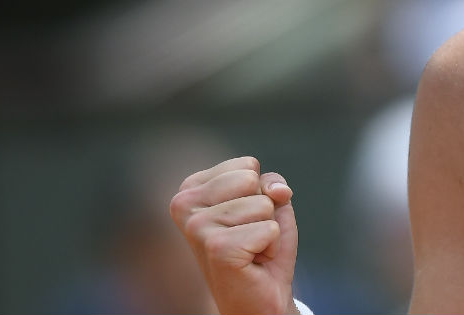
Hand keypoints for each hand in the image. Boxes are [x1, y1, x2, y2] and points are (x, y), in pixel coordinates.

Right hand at [170, 156, 298, 314]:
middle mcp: (184, 205)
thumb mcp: (269, 204)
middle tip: (250, 237)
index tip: (244, 221)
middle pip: (252, 180)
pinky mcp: (218, 248)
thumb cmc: (260, 248)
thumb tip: (278, 191)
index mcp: (190, 190)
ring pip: (263, 205)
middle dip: (264, 209)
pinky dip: (272, 246)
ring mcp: (197, 228)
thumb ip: (271, 183)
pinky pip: (270, 228)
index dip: (259, 193)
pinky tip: (254, 262)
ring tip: (251, 250)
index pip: (247, 165)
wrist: (259, 298)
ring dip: (268, 230)